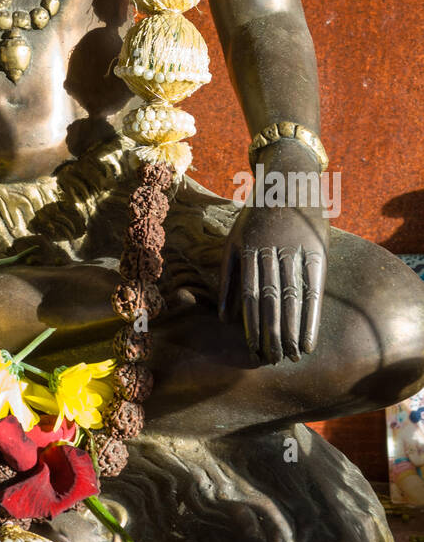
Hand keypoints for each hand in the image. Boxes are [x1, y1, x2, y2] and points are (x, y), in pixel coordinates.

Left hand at [219, 169, 328, 363]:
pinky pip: (314, 290)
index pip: (249, 295)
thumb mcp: (235, 240)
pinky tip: (309, 339)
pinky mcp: (317, 252)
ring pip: (292, 299)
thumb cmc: (257, 218)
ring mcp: (295, 251)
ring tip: (291, 356)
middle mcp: (271, 252)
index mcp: (249, 250)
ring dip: (292, 331)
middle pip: (270, 301)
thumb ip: (229, 278)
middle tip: (272, 360)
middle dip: (271, 334)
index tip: (253, 349)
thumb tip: (224, 318)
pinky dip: (311, 318)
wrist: (288, 181)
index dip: (251, 325)